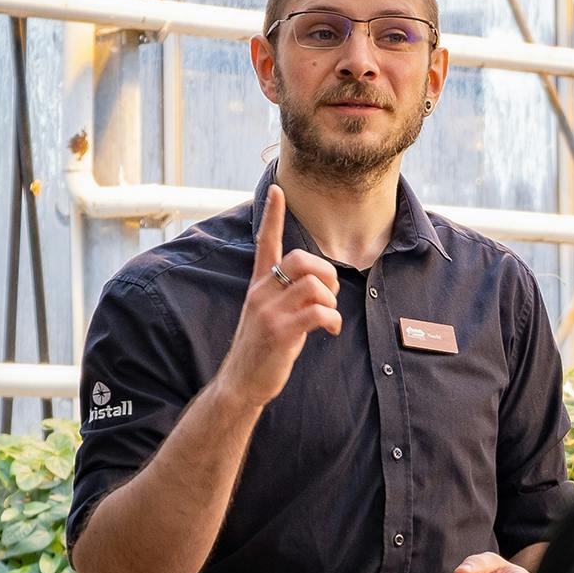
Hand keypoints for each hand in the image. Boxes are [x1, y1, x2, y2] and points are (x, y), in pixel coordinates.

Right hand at [214, 185, 340, 409]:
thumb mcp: (268, 313)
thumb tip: (317, 282)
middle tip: (330, 293)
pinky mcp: (279, 332)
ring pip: (313, 285)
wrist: (240, 383)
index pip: (265, 243)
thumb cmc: (261, 348)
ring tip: (329, 317)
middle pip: (300, 259)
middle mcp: (261, 293)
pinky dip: (332, 320)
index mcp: (259, 285)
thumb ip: (285, 293)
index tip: (277, 189)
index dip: (272, 216)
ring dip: (331, 301)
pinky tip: (329, 330)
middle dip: (325, 272)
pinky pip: (317, 312)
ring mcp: (269, 312)